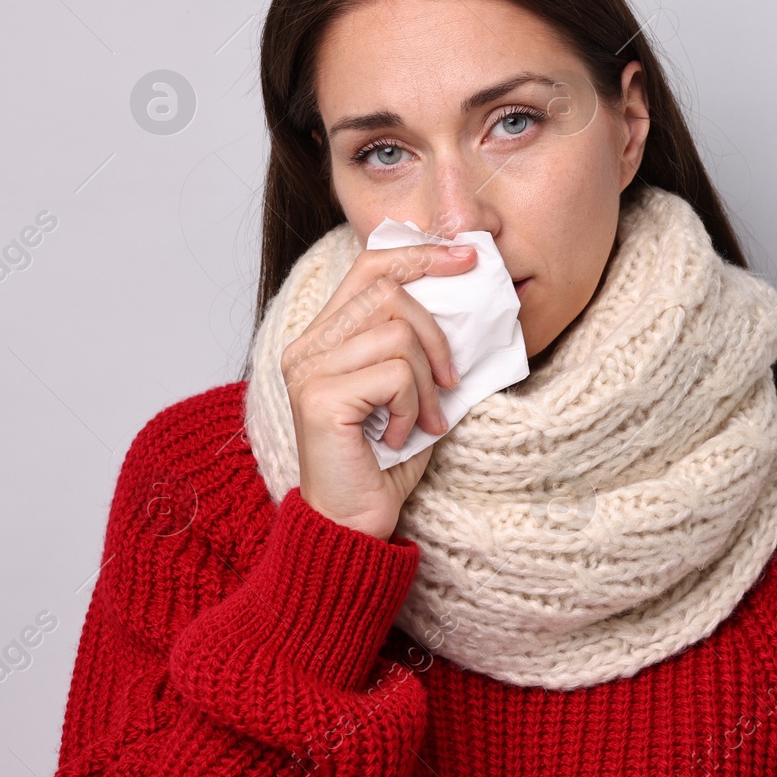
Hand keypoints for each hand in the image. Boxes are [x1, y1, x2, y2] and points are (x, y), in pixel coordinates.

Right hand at [280, 241, 476, 540]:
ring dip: (429, 382)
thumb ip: (421, 344)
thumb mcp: (412, 389)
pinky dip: (414, 407)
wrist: (355, 522)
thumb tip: (468, 294)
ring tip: (425, 419)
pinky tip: (402, 436)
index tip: (469, 257)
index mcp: (325, 337)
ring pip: (399, 334)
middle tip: (451, 381)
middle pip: (389, 291)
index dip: (421, 254)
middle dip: (438, 335)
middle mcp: (307, 347)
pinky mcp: (321, 397)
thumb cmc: (386, 458)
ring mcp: (308, 370)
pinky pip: (396, 374)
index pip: (370, 267)